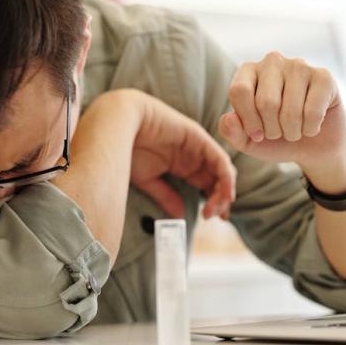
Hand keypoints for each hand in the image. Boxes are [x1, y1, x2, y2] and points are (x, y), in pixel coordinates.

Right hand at [126, 91, 235, 220]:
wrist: (119, 125)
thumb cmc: (127, 149)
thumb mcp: (148, 180)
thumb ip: (166, 196)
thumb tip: (180, 215)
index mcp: (182, 166)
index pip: (206, 186)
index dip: (213, 202)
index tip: (211, 218)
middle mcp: (193, 157)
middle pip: (217, 180)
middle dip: (221, 200)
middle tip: (217, 217)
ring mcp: (197, 147)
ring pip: (222, 171)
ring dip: (224, 191)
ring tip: (216, 208)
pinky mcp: (199, 138)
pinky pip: (219, 159)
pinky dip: (226, 177)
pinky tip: (225, 192)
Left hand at [217, 51, 345, 169]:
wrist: (313, 147)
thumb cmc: (275, 139)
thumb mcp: (247, 141)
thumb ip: (231, 132)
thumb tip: (228, 119)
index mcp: (247, 71)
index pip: (240, 91)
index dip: (248, 121)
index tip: (257, 134)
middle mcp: (272, 61)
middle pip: (266, 102)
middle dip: (272, 129)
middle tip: (279, 133)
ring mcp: (299, 66)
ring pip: (290, 110)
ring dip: (292, 132)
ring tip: (295, 130)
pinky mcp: (324, 77)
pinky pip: (313, 111)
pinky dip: (311, 128)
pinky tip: (312, 125)